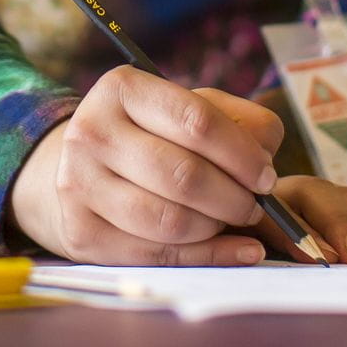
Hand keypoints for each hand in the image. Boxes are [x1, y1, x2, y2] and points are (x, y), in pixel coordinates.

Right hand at [9, 65, 285, 265]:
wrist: (81, 170)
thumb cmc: (151, 136)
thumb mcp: (189, 110)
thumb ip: (239, 121)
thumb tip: (266, 155)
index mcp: (122, 89)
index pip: (195, 121)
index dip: (242, 154)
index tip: (267, 176)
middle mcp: (91, 133)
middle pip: (183, 175)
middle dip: (234, 197)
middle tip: (254, 206)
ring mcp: (79, 185)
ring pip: (170, 220)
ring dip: (217, 227)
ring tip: (233, 221)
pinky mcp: (81, 234)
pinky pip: (156, 255)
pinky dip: (206, 257)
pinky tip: (234, 251)